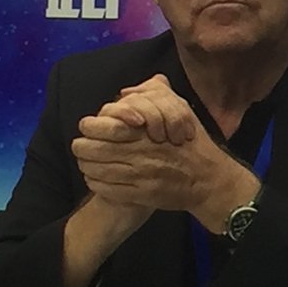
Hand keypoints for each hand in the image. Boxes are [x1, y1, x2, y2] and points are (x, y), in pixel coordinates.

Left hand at [72, 75, 259, 231]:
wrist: (209, 179)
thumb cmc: (193, 142)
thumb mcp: (180, 109)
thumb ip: (154, 94)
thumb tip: (127, 91)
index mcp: (146, 131)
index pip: (105, 126)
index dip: (91, 127)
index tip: (88, 127)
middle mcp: (140, 153)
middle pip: (95, 150)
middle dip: (82, 148)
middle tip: (79, 146)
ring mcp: (140, 176)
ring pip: (98, 171)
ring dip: (87, 166)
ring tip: (85, 162)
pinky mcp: (141, 195)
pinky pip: (108, 190)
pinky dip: (97, 184)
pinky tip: (95, 179)